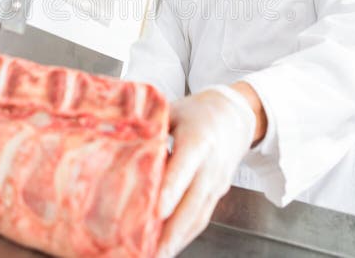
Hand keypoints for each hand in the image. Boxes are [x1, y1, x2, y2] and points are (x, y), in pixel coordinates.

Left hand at [156, 85, 256, 256]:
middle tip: (154, 250)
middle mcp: (210, 165)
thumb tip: (119, 139)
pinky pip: (202, 216)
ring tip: (157, 255)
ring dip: (179, 238)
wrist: (236, 115)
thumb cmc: (200, 112)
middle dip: (174, 229)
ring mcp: (216, 181)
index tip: (158, 211)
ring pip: (199, 215)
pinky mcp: (218, 192)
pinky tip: (170, 245)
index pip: (185, 168)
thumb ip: (151, 128)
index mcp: (198, 140)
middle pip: (193, 201)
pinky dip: (186, 234)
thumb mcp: (175, 112)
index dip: (172, 190)